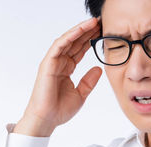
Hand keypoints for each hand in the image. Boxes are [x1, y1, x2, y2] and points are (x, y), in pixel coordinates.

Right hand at [14, 17, 102, 136]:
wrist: (47, 119)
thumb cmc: (59, 110)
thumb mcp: (81, 94)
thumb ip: (89, 81)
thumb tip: (98, 69)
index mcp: (67, 69)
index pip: (79, 50)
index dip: (90, 40)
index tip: (103, 32)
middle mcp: (60, 63)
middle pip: (74, 42)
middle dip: (87, 31)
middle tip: (100, 22)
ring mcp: (53, 62)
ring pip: (67, 41)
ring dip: (80, 30)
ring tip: (93, 22)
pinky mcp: (48, 64)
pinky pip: (58, 46)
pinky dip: (69, 37)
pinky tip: (80, 30)